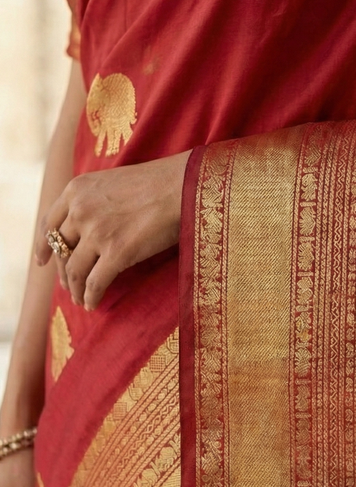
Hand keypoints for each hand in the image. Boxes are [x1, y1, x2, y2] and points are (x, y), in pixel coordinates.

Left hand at [35, 151, 189, 309]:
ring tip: (81, 301)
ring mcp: (96, 232)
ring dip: (76, 290)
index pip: (49, 224)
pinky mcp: (116, 253)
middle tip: (68, 288)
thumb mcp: (113, 181)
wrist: (181, 186)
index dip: (44, 246)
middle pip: (61, 250)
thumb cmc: (158, 183)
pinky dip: (91, 297)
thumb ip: (96, 200)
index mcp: (76, 190)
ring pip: (75, 271)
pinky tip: (92, 305)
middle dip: (63, 273)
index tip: (42, 261)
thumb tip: (93, 225)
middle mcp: (80, 210)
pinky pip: (95, 283)